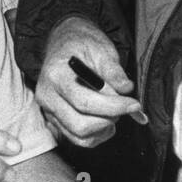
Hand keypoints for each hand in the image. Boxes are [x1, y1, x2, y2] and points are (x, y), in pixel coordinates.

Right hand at [36, 16, 142, 147]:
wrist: (65, 42)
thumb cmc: (83, 44)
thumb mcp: (101, 49)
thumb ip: (113, 71)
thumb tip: (126, 89)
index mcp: (56, 75)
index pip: (85, 102)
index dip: (113, 107)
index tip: (134, 105)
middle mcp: (47, 96)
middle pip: (80, 124)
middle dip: (109, 119)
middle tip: (125, 106)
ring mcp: (48, 110)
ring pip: (79, 136)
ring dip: (104, 129)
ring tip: (116, 112)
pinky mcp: (55, 120)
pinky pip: (77, 139)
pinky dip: (97, 135)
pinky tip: (107, 120)